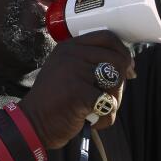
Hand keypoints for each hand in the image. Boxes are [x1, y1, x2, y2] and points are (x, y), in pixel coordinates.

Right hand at [21, 30, 134, 149]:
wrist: (32, 123)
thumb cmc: (54, 101)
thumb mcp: (66, 71)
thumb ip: (90, 62)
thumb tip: (127, 65)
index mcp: (70, 47)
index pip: (107, 37)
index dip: (123, 52)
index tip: (127, 68)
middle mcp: (71, 55)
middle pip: (117, 60)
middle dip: (119, 84)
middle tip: (107, 98)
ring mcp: (74, 72)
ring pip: (116, 83)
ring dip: (112, 102)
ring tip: (95, 109)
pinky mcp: (78, 92)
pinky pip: (109, 104)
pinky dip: (104, 118)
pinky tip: (89, 120)